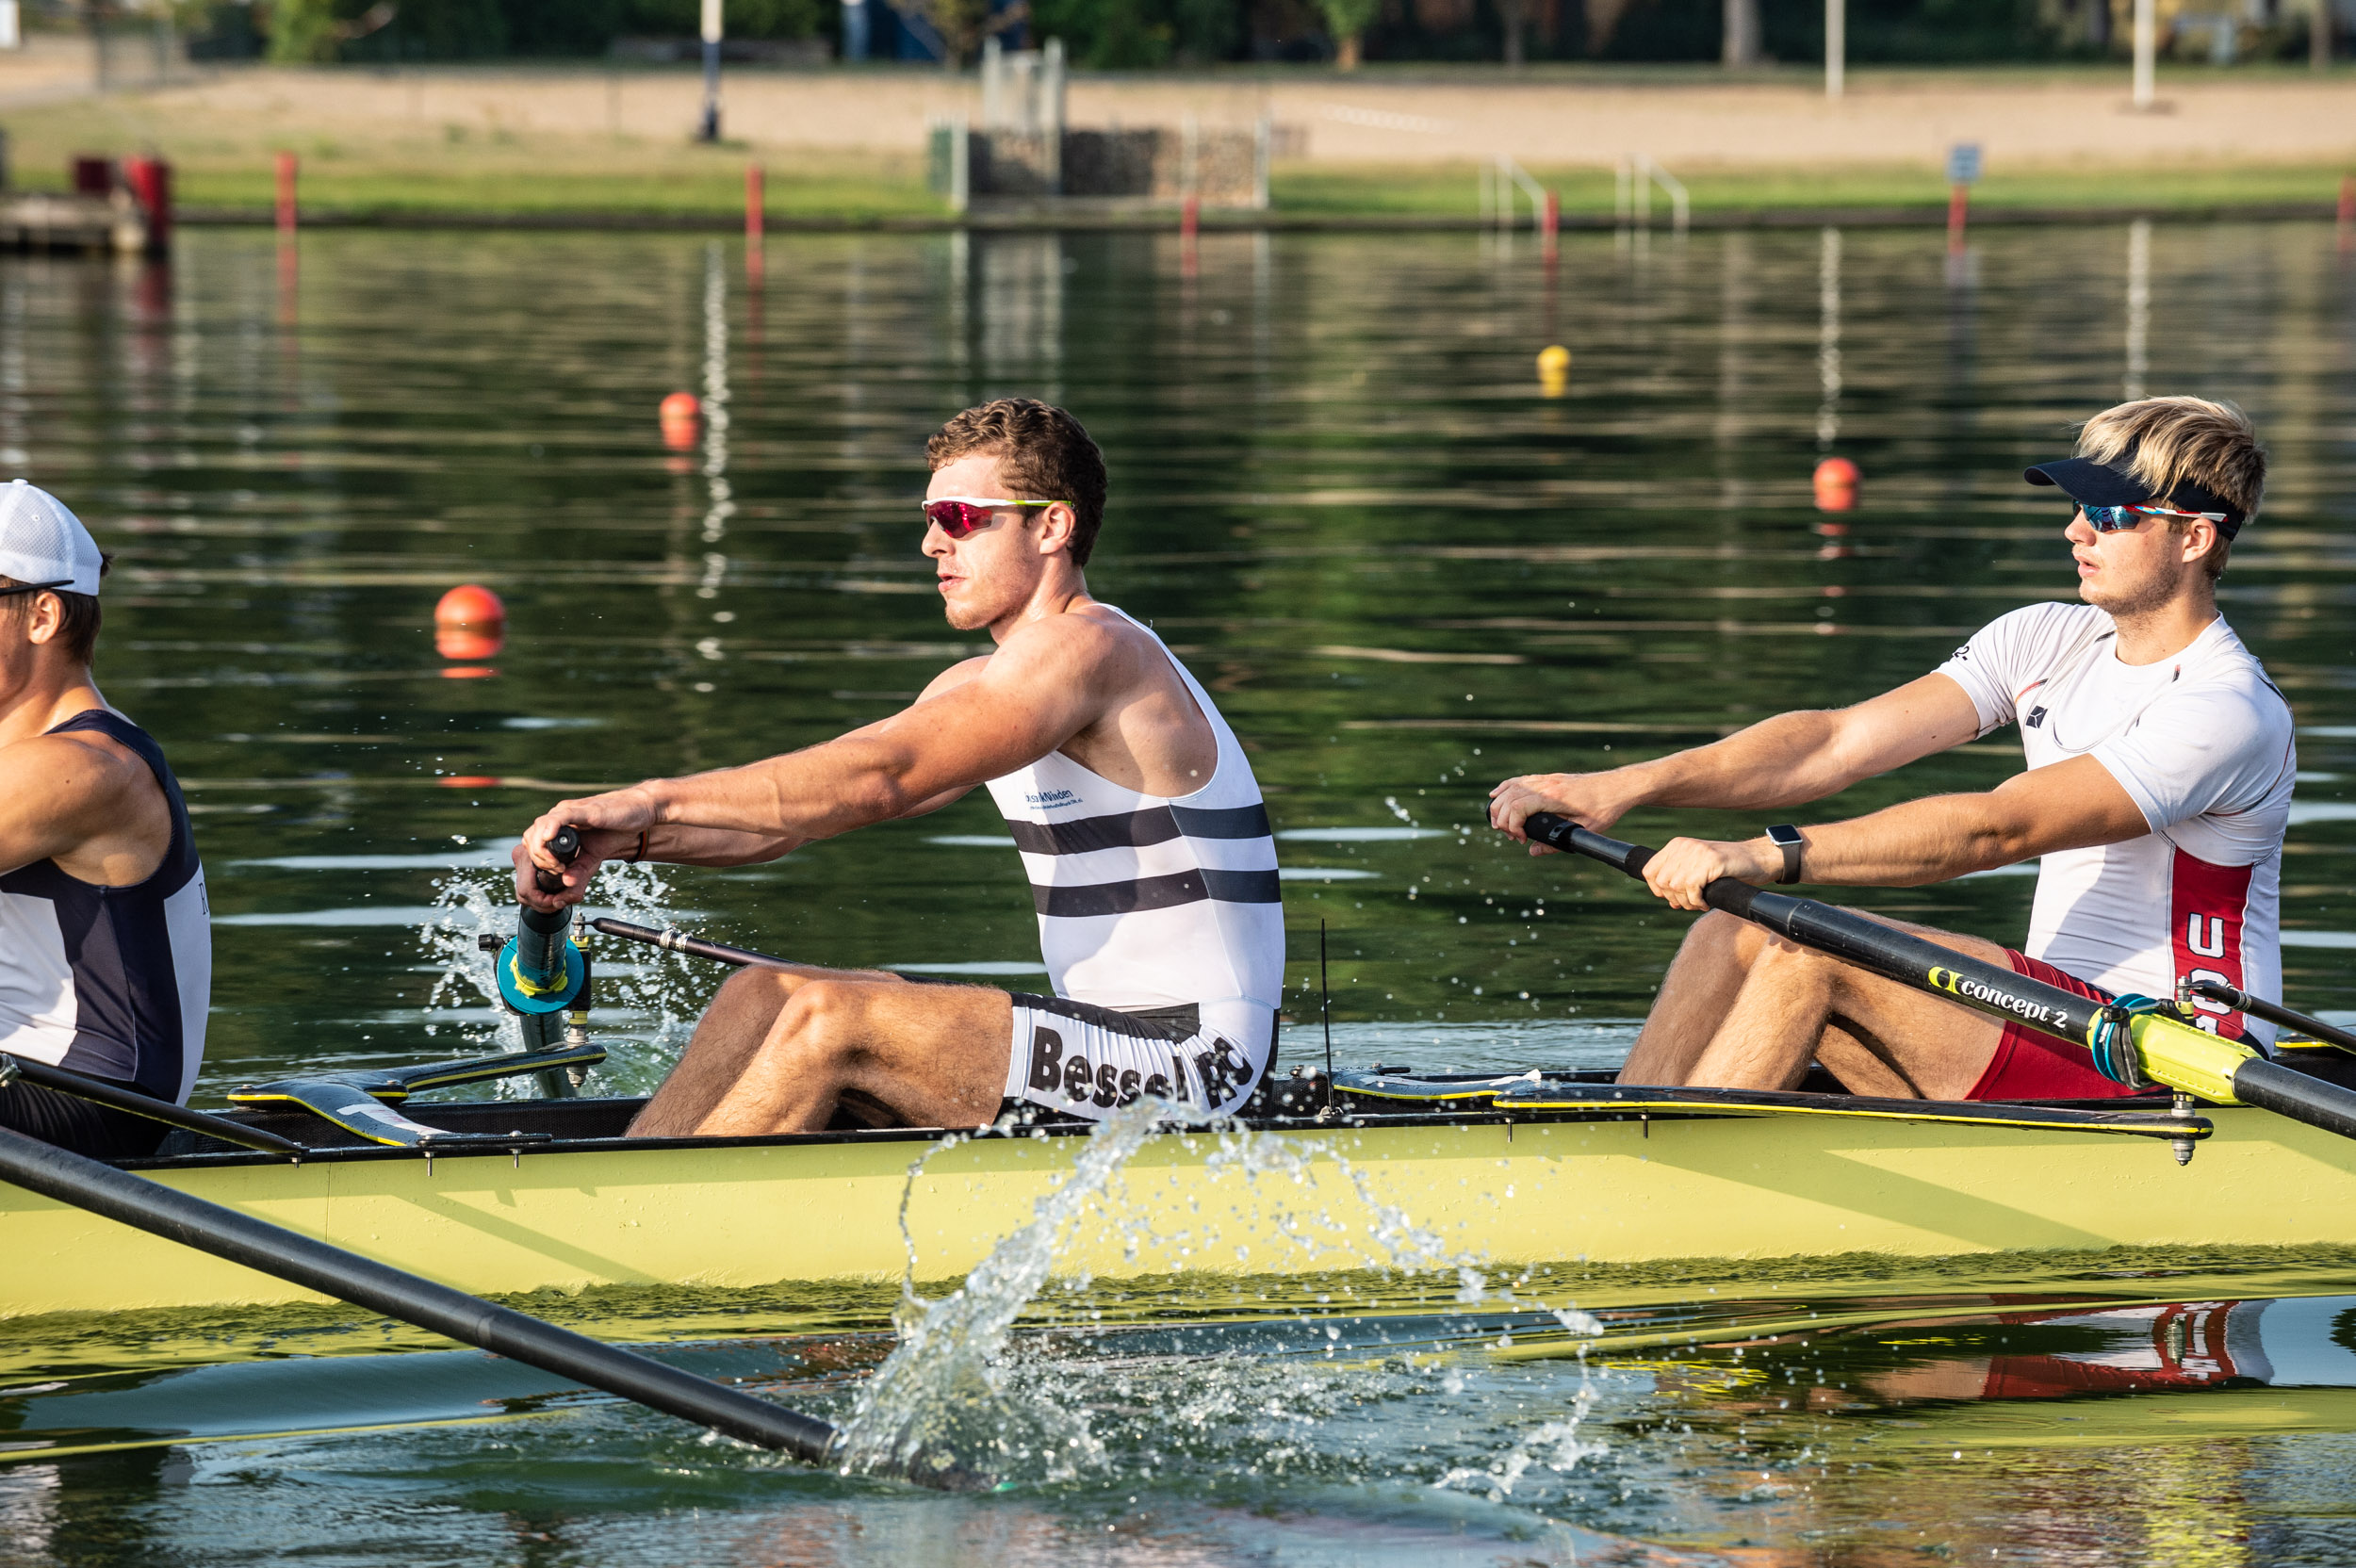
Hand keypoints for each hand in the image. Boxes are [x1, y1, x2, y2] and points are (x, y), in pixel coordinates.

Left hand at [513, 790, 656, 910]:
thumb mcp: (594, 856)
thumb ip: (579, 870)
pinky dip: (549, 829)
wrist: (641, 811)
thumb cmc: (619, 829)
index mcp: (560, 827)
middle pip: (531, 836)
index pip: (534, 842)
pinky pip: (558, 817)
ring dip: (542, 850)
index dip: (538, 861)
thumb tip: (566, 885)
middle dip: (537, 859)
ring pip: (539, 827)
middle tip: (556, 871)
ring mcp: (569, 811)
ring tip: (558, 865)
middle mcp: (560, 816)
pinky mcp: (582, 809)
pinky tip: (550, 839)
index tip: (554, 873)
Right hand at [1488, 772, 1635, 855]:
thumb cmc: (1606, 808)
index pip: (1518, 807)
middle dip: (1501, 818)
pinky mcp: (1549, 778)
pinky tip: (1496, 795)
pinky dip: (1505, 788)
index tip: (1521, 840)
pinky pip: (1520, 780)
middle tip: (1511, 836)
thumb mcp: (1584, 830)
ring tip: (1498, 823)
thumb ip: (1556, 843)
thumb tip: (1533, 852)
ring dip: (1499, 804)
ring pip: (1511, 787)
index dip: (1512, 825)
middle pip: (1509, 797)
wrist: (1619, 786)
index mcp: (1554, 797)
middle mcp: (1547, 784)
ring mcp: (1547, 779)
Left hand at [1641, 836, 1777, 911]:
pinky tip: (1706, 903)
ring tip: (1700, 903)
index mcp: (1677, 845)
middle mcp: (1684, 845)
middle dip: (1674, 899)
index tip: (1673, 898)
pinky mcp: (1712, 861)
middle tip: (1692, 903)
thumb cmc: (1729, 867)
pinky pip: (1691, 888)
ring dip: (1687, 902)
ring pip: (1675, 886)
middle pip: (1661, 882)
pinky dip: (1697, 901)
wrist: (1758, 858)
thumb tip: (1668, 900)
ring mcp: (1697, 852)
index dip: (1657, 890)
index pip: (1649, 871)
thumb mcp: (1699, 869)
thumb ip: (1681, 879)